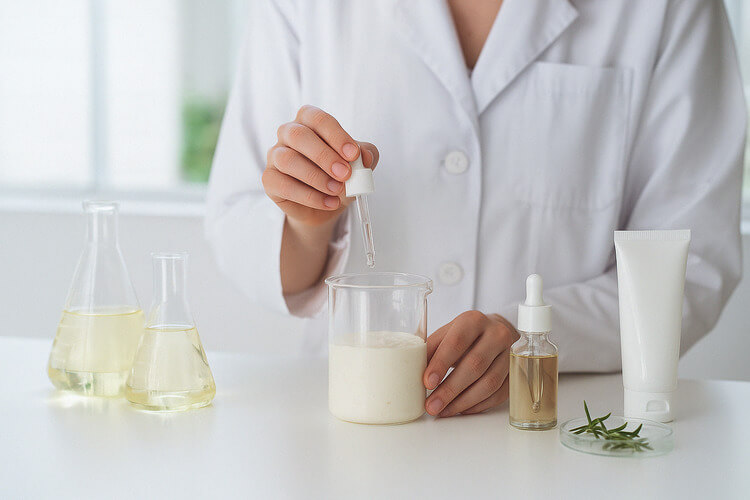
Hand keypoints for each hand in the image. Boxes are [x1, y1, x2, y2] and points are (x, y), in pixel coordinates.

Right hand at [263, 105, 378, 226]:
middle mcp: (288, 133)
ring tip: (337, 190)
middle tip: (345, 174)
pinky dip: (309, 196)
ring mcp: (275, 156)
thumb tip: (365, 156)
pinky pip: (283, 185)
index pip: (318, 119)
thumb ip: (366, 154)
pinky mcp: (270, 180)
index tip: (354, 155)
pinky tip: (328, 202)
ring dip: (316, 177)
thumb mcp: (360, 163)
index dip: (337, 136)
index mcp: (308, 121)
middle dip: (324, 156)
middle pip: (299, 135)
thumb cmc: (340, 175)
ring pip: (287, 160)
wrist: (327, 203)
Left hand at [423, 311, 517, 416]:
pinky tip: (461, 409)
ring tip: (443, 411)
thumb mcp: (447, 333)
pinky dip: (478, 405)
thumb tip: (411, 370)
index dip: (441, 364)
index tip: (427, 382)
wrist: (497, 331)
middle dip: (450, 390)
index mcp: (474, 320)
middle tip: (432, 405)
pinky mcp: (517, 372)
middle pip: (474, 366)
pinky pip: (498, 394)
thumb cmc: (466, 334)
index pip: (457, 343)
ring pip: (488, 383)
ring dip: (463, 402)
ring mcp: (511, 354)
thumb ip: (431, 348)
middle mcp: (496, 334)